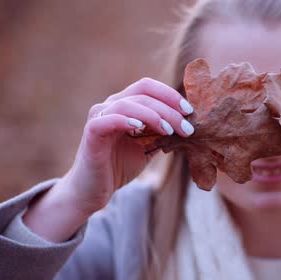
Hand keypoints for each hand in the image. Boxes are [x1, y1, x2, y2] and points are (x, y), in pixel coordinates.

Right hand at [24, 78, 194, 241]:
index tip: (189, 111)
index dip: (170, 95)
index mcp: (125, 105)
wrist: (94, 190)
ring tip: (169, 130)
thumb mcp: (148, 148)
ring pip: (128, 104)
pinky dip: (125, 120)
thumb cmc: (119, 167)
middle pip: (143, 93)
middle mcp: (111, 106)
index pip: (148, 88)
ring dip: (154, 115)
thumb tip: (188, 125)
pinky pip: (108, 119)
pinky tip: (139, 128)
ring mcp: (99, 117)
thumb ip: (163, 134)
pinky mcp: (91, 132)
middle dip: (169, 108)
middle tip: (187, 127)